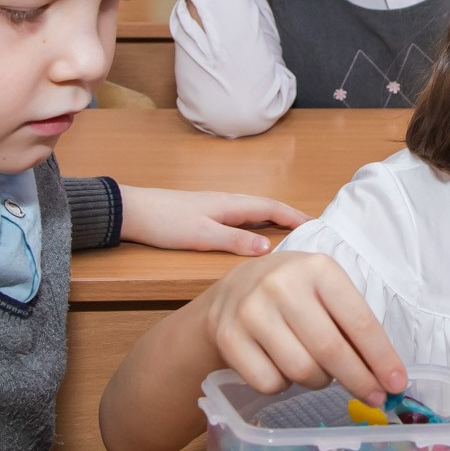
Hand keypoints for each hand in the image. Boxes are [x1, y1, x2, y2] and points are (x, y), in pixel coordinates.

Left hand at [118, 185, 309, 255]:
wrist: (133, 212)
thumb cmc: (166, 222)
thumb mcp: (202, 236)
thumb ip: (235, 241)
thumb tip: (268, 249)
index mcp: (231, 204)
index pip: (272, 207)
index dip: (295, 216)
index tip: (316, 225)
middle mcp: (228, 202)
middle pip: (267, 207)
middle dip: (290, 216)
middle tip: (311, 231)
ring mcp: (217, 207)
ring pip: (254, 212)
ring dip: (275, 220)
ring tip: (291, 234)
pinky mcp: (207, 214)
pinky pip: (242, 217)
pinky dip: (258, 224)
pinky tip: (256, 235)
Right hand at [199, 249, 405, 403]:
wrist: (232, 291)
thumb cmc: (293, 294)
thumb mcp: (325, 291)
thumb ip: (352, 326)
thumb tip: (386, 376)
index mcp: (317, 269)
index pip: (358, 321)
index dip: (381, 358)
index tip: (397, 384)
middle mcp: (281, 285)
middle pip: (331, 351)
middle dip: (359, 380)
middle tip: (374, 398)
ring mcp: (251, 311)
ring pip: (301, 371)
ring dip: (319, 381)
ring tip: (317, 368)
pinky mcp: (229, 338)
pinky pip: (270, 383)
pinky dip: (284, 385)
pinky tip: (282, 367)